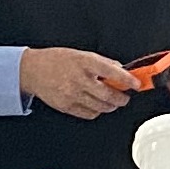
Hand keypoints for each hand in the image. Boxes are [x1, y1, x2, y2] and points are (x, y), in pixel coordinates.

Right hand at [19, 48, 136, 119]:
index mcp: (84, 63)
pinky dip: (98, 111)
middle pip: (109, 95)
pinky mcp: (67, 106)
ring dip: (111, 105)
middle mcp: (79, 79)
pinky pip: (89, 114)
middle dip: (122, 98)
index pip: (112, 72)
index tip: (136, 84)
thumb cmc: (56, 60)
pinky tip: (97, 104)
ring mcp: (72, 94)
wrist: (33, 70)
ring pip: (101, 107)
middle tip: (125, 96)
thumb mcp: (81, 54)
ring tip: (112, 100)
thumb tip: (120, 69)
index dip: (128, 80)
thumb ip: (102, 62)